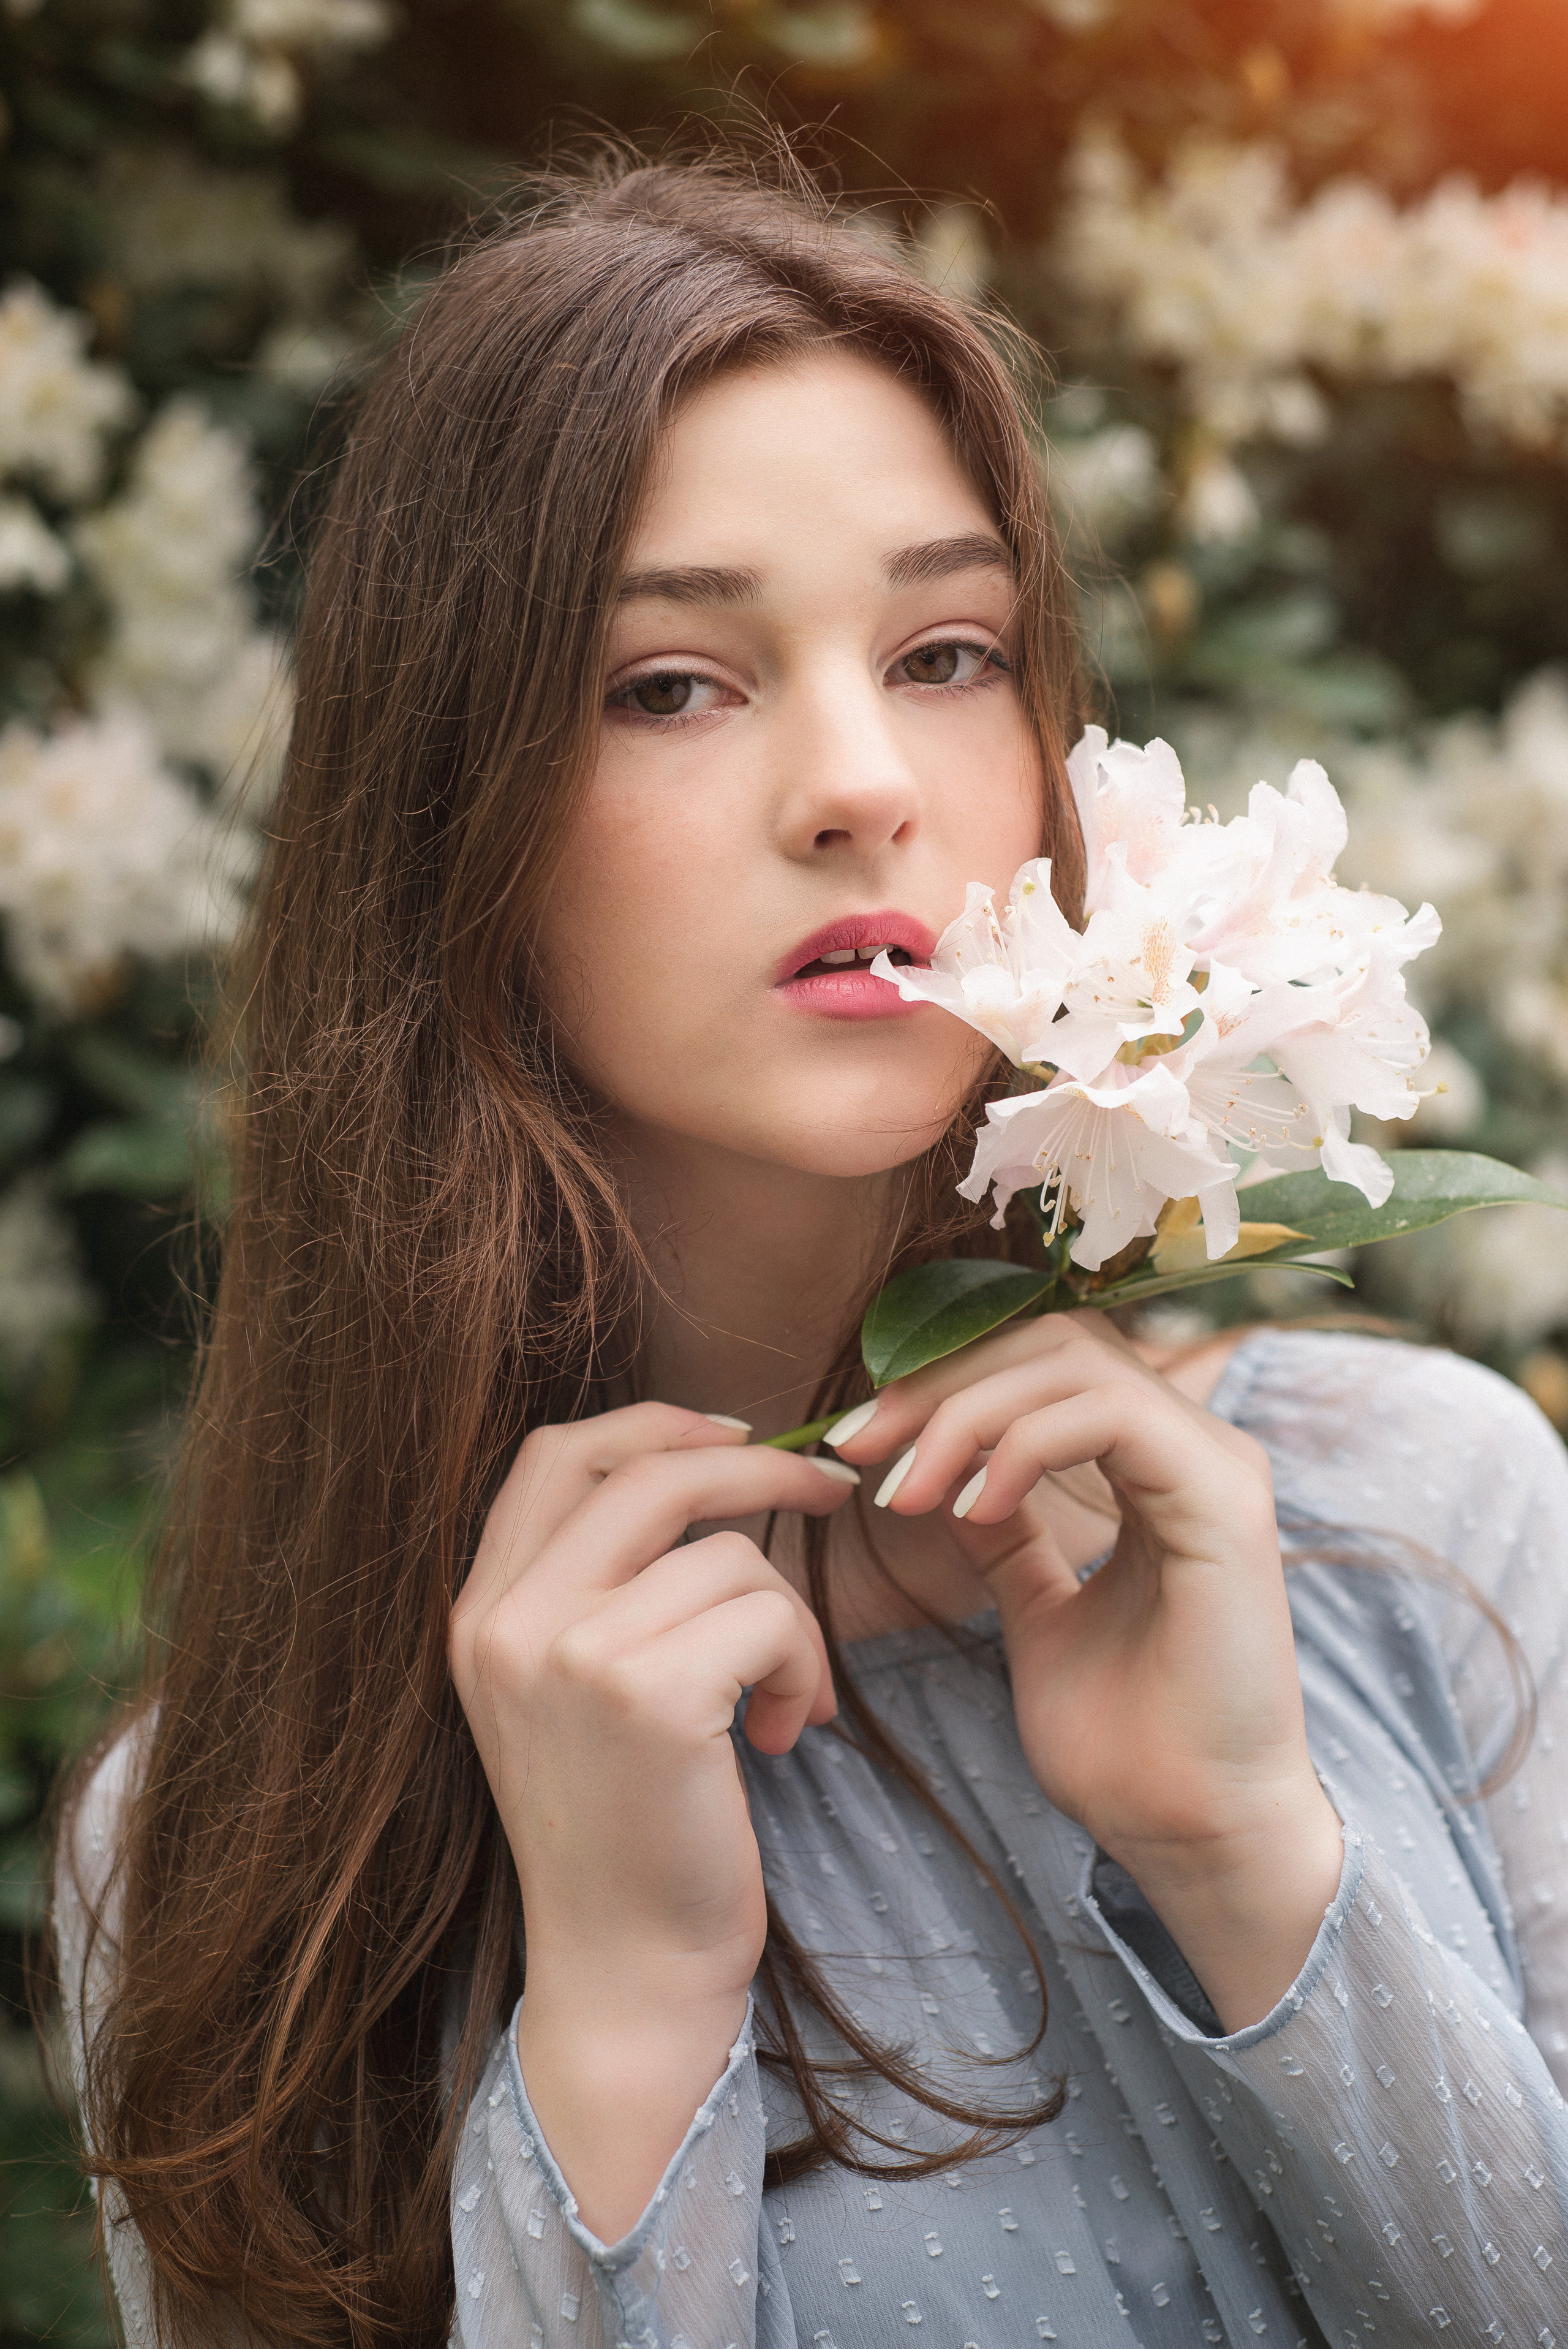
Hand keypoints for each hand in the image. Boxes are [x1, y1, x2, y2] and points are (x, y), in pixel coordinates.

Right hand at [448, 1402, 855, 2236]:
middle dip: (758, 1467)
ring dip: (790, 1617)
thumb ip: (601, 1589)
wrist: (626, 1974)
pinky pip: (767, 1616)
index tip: (735, 1436)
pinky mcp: (645, 1694)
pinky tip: (788, 1733)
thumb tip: (706, 1472)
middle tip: (831, 1492)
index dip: (654, 1424)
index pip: (555, 1454)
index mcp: (480, 1612)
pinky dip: (804, 1665)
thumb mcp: (576, 1695)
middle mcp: (506, 1621)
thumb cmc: (629, 1834)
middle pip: (647, 1470)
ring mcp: (567, 1653)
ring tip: (790, 1697)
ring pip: (728, 1553)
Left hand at [826, 1312, 1343, 2028]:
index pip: (1042, 1362)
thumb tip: (947, 1477)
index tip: (853, 1442)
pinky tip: (969, 1506)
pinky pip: (1108, 1415)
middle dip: (937, 1383)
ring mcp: (1217, 1463)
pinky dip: (1022, 1444)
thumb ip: (1006, 1537)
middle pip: (1049, 1339)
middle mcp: (1195, 1445)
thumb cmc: (1125, 1746)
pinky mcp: (1224, 1500)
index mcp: (1157, 1465)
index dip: (940, 1382)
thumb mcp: (1037, 1614)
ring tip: (901, 1488)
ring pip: (1073, 1362)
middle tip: (854, 1445)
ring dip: (964, 1413)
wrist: (1191, 1835)